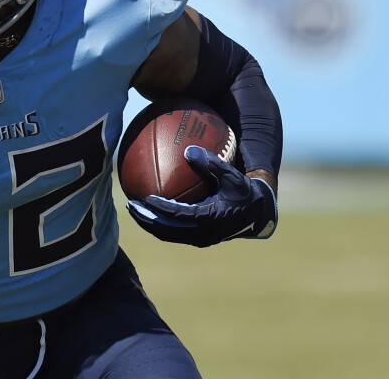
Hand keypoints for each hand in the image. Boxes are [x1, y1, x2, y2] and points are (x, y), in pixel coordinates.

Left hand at [127, 145, 276, 247]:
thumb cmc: (244, 191)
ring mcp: (200, 238)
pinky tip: (149, 210)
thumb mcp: (231, 176)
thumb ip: (211, 163)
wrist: (258, 213)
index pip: (179, 215)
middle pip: (167, 230)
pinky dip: (159, 223)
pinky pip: (173, 233)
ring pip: (168, 234)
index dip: (161, 208)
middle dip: (146, 219)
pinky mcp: (198, 238)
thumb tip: (189, 150)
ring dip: (150, 223)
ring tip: (134, 209)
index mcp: (210, 218)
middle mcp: (203, 233)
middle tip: (130, 206)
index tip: (146, 198)